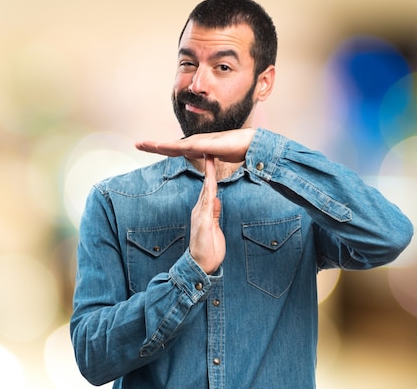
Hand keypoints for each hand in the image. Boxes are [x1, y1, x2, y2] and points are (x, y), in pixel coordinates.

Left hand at [135, 128, 255, 162]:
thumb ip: (209, 156)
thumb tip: (204, 157)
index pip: (174, 148)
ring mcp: (199, 143)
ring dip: (158, 145)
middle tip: (136, 144)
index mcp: (196, 146)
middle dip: (152, 145)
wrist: (250, 142)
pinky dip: (171, 146)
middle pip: (170, 145)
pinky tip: (161, 146)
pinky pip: (185, 147)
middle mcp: (195, 142)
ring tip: (142, 144)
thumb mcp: (217, 155)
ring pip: (174, 145)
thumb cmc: (236, 147)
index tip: (147, 147)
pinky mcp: (205, 145)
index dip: (161, 148)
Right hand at [189, 155, 224, 273]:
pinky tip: (211, 181)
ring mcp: (200, 214)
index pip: (208, 188)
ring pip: (205, 189)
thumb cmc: (208, 250)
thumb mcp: (215, 228)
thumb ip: (215, 214)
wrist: (200, 265)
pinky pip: (207, 202)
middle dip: (208, 167)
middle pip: (205, 184)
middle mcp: (199, 210)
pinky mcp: (203, 220)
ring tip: (209, 157)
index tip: (212, 160)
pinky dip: (209, 190)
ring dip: (208, 173)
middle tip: (208, 149)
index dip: (211, 174)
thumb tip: (217, 200)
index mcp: (203, 211)